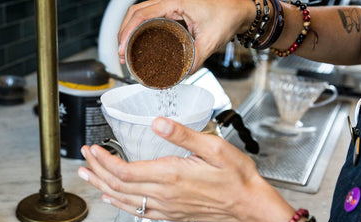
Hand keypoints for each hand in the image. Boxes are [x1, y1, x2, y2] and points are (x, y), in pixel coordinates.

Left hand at [78, 117, 294, 221]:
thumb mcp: (213, 146)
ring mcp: (165, 208)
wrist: (248, 205)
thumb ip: (182, 135)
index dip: (104, 160)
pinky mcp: (170, 215)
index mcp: (170, 175)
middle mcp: (163, 195)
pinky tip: (110, 198)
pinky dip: (119, 204)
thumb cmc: (235, 175)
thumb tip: (157, 122)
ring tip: (86, 176)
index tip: (93, 148)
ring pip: (123, 200)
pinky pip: (138, 212)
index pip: (125, 170)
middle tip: (84, 158)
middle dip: (97, 170)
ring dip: (102, 187)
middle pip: (118, 185)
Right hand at [117, 0, 254, 72]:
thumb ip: (195, 60)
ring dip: (129, 28)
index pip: (142, 15)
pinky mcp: (173, 8)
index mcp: (176, 2)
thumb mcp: (210, 41)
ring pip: (140, 11)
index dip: (127, 33)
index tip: (122, 49)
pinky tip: (138, 40)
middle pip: (135, 12)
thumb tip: (180, 75)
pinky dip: (139, 25)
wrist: (240, 9)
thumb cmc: (228, 16)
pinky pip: (149, 13)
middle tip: (121, 53)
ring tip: (126, 49)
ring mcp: (170, 2)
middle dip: (123, 32)